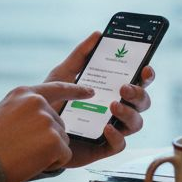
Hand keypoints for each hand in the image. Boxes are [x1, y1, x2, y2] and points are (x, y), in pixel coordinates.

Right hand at [0, 81, 90, 181]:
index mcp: (24, 93)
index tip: (90, 92)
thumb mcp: (3, 114)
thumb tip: (47, 119)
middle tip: (21, 147)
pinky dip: (52, 163)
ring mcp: (48, 120)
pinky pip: (65, 155)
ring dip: (48, 152)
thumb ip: (26, 110)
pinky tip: (31, 162)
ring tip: (23, 154)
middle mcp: (38, 102)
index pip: (57, 88)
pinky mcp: (55, 140)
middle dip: (48, 139)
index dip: (75, 90)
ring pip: (63, 140)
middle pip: (59, 123)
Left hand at [43, 32, 155, 168]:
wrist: (34, 131)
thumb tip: (98, 34)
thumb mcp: (63, 75)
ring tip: (113, 106)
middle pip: (142, 102)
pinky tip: (106, 127)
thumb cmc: (53, 101)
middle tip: (124, 88)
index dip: (146, 76)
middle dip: (139, 94)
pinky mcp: (102, 148)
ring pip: (136, 123)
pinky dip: (117, 136)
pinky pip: (120, 145)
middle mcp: (117, 110)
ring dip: (129, 113)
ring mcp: (112, 129)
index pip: (137, 82)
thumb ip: (80, 55)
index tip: (145, 68)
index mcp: (112, 91)